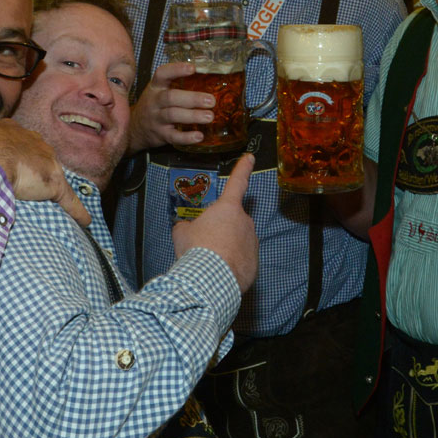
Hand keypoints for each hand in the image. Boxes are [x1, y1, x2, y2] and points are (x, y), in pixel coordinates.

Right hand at [0, 119, 90, 226]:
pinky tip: (85, 221)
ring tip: (58, 200)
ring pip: (55, 175)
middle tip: (32, 179)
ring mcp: (45, 161)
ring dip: (55, 187)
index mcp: (8, 130)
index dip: (11, 152)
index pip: (14, 140)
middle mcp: (31, 141)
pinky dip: (77, 210)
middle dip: (36, 165)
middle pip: (38, 154)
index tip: (9, 161)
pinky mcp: (54, 183)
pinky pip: (69, 200)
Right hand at [128, 61, 214, 151]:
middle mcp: (154, 102)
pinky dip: (186, 137)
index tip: (192, 68)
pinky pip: (173, 137)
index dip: (176, 70)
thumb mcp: (159, 91)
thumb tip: (207, 72)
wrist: (135, 128)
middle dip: (192, 98)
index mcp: (156, 87)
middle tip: (211, 100)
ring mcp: (156, 119)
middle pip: (171, 97)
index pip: (162, 74)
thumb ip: (176, 83)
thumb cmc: (154, 105)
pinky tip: (199, 136)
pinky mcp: (160, 135)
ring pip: (172, 116)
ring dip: (192, 116)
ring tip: (209, 116)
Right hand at [172, 154, 258, 292]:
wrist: (210, 280)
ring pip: (238, 240)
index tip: (250, 157)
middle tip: (205, 243)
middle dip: (221, 229)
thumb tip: (186, 227)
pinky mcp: (255, 261)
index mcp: (228, 208)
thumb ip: (186, 226)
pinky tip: (219, 272)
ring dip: (226, 247)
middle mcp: (245, 221)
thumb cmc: (196, 250)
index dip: (243, 168)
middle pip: (233, 220)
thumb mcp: (182, 233)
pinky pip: (242, 258)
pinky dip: (232, 262)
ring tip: (210, 261)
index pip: (237, 182)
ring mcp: (252, 241)